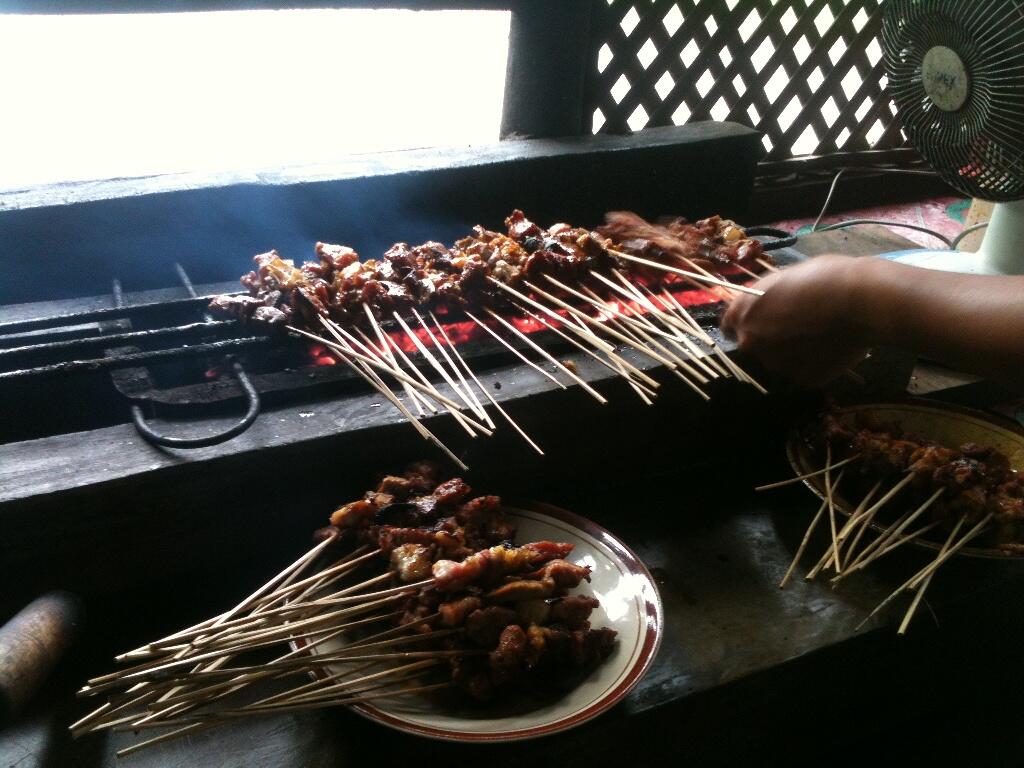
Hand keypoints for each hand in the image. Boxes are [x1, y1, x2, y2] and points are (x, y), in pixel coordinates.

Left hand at [720, 255, 870, 386]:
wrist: (860, 300)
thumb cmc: (824, 278)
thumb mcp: (783, 278)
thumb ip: (765, 297)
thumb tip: (762, 304)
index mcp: (742, 314)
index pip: (729, 326)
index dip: (745, 323)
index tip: (759, 321)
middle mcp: (752, 343)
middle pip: (753, 346)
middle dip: (769, 339)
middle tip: (797, 327)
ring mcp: (777, 365)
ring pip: (779, 361)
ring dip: (792, 353)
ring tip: (820, 335)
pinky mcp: (803, 379)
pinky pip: (805, 371)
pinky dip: (814, 363)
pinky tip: (831, 347)